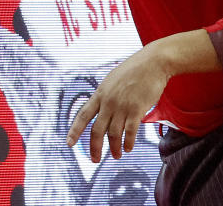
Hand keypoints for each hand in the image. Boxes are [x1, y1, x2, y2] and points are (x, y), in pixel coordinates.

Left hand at [66, 45, 170, 161]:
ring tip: (116, 155)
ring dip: (114, 148)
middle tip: (94, 159)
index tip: (69, 143)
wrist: (153, 63)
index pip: (83, 115)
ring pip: (113, 134)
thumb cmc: (134, 69)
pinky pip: (130, 131)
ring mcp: (122, 106)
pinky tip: (128, 148)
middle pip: (96, 130)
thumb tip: (103, 109)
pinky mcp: (137, 109)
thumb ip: (106, 95)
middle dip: (94, 147)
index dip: (75, 131)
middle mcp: (108, 101)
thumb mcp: (113, 80)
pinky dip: (128, 142)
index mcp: (100, 93)